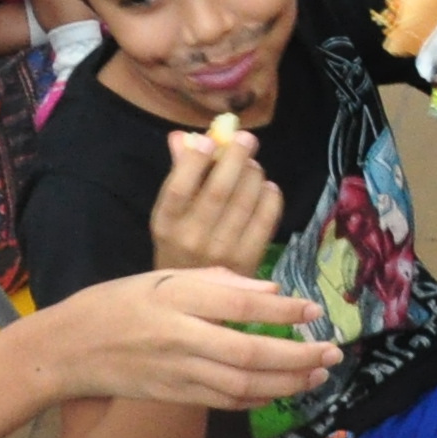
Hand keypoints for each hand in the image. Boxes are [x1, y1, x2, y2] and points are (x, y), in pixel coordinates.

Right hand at [24, 264, 340, 407]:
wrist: (68, 349)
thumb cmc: (116, 303)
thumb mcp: (160, 277)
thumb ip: (216, 281)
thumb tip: (271, 288)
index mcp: (175, 299)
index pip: (240, 306)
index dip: (283, 310)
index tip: (314, 310)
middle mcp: (179, 337)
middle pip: (249, 352)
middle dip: (297, 356)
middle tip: (332, 352)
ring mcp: (176, 372)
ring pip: (241, 384)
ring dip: (286, 382)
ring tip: (318, 375)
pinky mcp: (174, 396)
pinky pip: (224, 401)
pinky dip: (257, 398)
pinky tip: (279, 391)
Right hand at [150, 126, 283, 276]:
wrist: (194, 301)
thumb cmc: (180, 246)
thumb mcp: (170, 215)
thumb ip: (178, 173)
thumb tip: (181, 136)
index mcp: (165, 224)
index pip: (178, 188)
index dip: (195, 161)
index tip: (210, 139)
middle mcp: (191, 239)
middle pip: (218, 191)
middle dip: (235, 158)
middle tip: (246, 139)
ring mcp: (221, 252)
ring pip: (244, 202)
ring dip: (254, 175)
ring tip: (254, 165)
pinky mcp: (248, 260)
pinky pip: (265, 220)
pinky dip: (271, 198)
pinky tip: (268, 188)